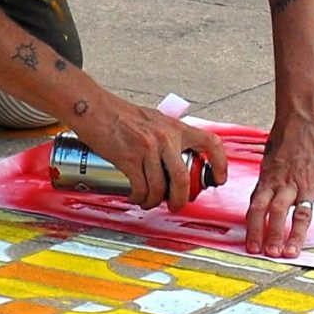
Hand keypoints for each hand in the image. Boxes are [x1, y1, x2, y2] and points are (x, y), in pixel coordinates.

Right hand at [80, 94, 229, 210]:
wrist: (93, 108)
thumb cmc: (119, 114)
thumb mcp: (153, 120)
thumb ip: (167, 137)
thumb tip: (175, 160)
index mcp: (175, 128)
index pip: (210, 143)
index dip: (220, 164)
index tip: (218, 179)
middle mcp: (165, 137)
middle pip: (183, 178)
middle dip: (181, 198)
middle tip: (176, 205)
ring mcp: (147, 148)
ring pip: (159, 187)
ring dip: (154, 201)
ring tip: (148, 202)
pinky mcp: (128, 158)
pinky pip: (140, 187)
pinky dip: (139, 198)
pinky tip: (136, 197)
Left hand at [246, 103, 313, 257]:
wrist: (306, 115)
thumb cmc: (286, 136)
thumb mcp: (268, 159)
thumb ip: (267, 183)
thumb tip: (261, 203)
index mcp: (270, 178)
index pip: (257, 208)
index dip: (253, 229)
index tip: (251, 247)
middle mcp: (287, 183)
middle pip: (277, 214)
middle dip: (273, 236)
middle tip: (271, 254)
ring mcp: (309, 182)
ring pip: (301, 214)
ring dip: (295, 235)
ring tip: (292, 253)